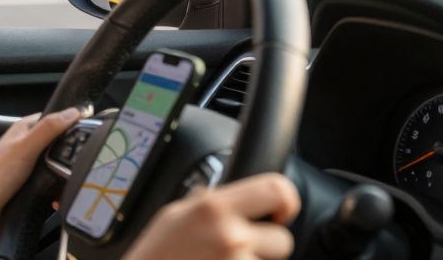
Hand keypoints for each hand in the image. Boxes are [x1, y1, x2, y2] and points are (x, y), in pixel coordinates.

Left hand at [0, 107, 80, 238]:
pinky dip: (59, 194)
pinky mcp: (33, 189)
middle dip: (71, 156)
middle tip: (83, 163)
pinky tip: (60, 199)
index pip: (55, 119)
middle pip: (61, 146)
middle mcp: (28, 148)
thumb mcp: (24, 147)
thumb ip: (48, 128)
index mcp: (24, 131)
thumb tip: (73, 112)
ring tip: (73, 183)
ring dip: (66, 177)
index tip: (89, 131)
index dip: (71, 123)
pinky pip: (54, 189)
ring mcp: (30, 169)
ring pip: (59, 169)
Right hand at [125, 173, 300, 259]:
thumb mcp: (174, 215)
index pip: (276, 189)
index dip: (287, 200)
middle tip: (240, 249)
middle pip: (283, 240)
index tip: (280, 212)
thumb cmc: (155, 256)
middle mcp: (230, 236)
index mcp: (214, 208)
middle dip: (266, 246)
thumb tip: (227, 194)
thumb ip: (206, 202)